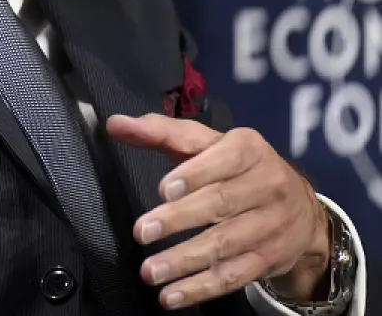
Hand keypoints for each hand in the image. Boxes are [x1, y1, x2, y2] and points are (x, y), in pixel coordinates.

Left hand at [107, 114, 330, 308]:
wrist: (302, 209)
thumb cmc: (238, 169)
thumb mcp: (207, 143)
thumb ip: (162, 132)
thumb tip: (117, 124)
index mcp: (249, 149)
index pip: (223, 159)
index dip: (193, 175)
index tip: (163, 189)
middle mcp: (267, 185)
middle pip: (220, 203)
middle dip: (178, 219)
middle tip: (142, 232)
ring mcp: (271, 225)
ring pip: (224, 244)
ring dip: (183, 260)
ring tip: (149, 271)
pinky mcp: (269, 259)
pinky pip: (233, 276)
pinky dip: (200, 288)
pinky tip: (172, 295)